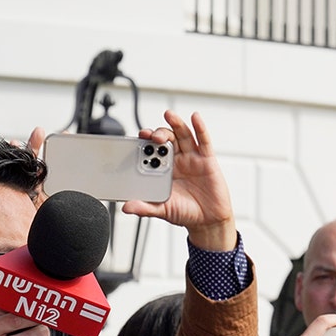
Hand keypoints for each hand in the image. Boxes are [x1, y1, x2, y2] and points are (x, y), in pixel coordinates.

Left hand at [125, 111, 235, 251]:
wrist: (208, 220)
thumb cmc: (186, 212)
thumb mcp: (162, 210)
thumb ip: (145, 207)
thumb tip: (126, 207)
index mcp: (163, 170)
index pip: (152, 151)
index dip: (145, 142)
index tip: (138, 138)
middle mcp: (177, 161)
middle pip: (166, 139)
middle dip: (158, 133)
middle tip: (151, 135)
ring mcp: (192, 159)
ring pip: (183, 136)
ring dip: (176, 124)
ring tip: (169, 115)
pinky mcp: (207, 160)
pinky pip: (204, 142)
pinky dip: (200, 128)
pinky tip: (196, 118)